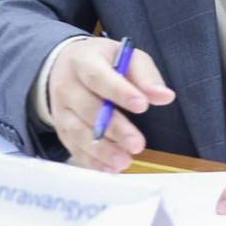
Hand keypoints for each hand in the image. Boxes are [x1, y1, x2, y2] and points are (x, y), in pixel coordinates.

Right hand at [48, 38, 174, 171]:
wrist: (65, 66)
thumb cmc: (103, 62)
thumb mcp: (126, 57)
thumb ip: (145, 76)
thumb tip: (164, 96)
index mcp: (83, 61)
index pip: (97, 76)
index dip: (119, 91)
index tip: (142, 106)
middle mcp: (67, 85)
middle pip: (88, 108)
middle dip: (114, 128)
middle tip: (137, 144)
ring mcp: (60, 109)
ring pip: (77, 131)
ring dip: (102, 149)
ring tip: (125, 161)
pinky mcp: (61, 129)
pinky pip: (74, 147)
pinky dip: (92, 160)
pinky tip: (110, 168)